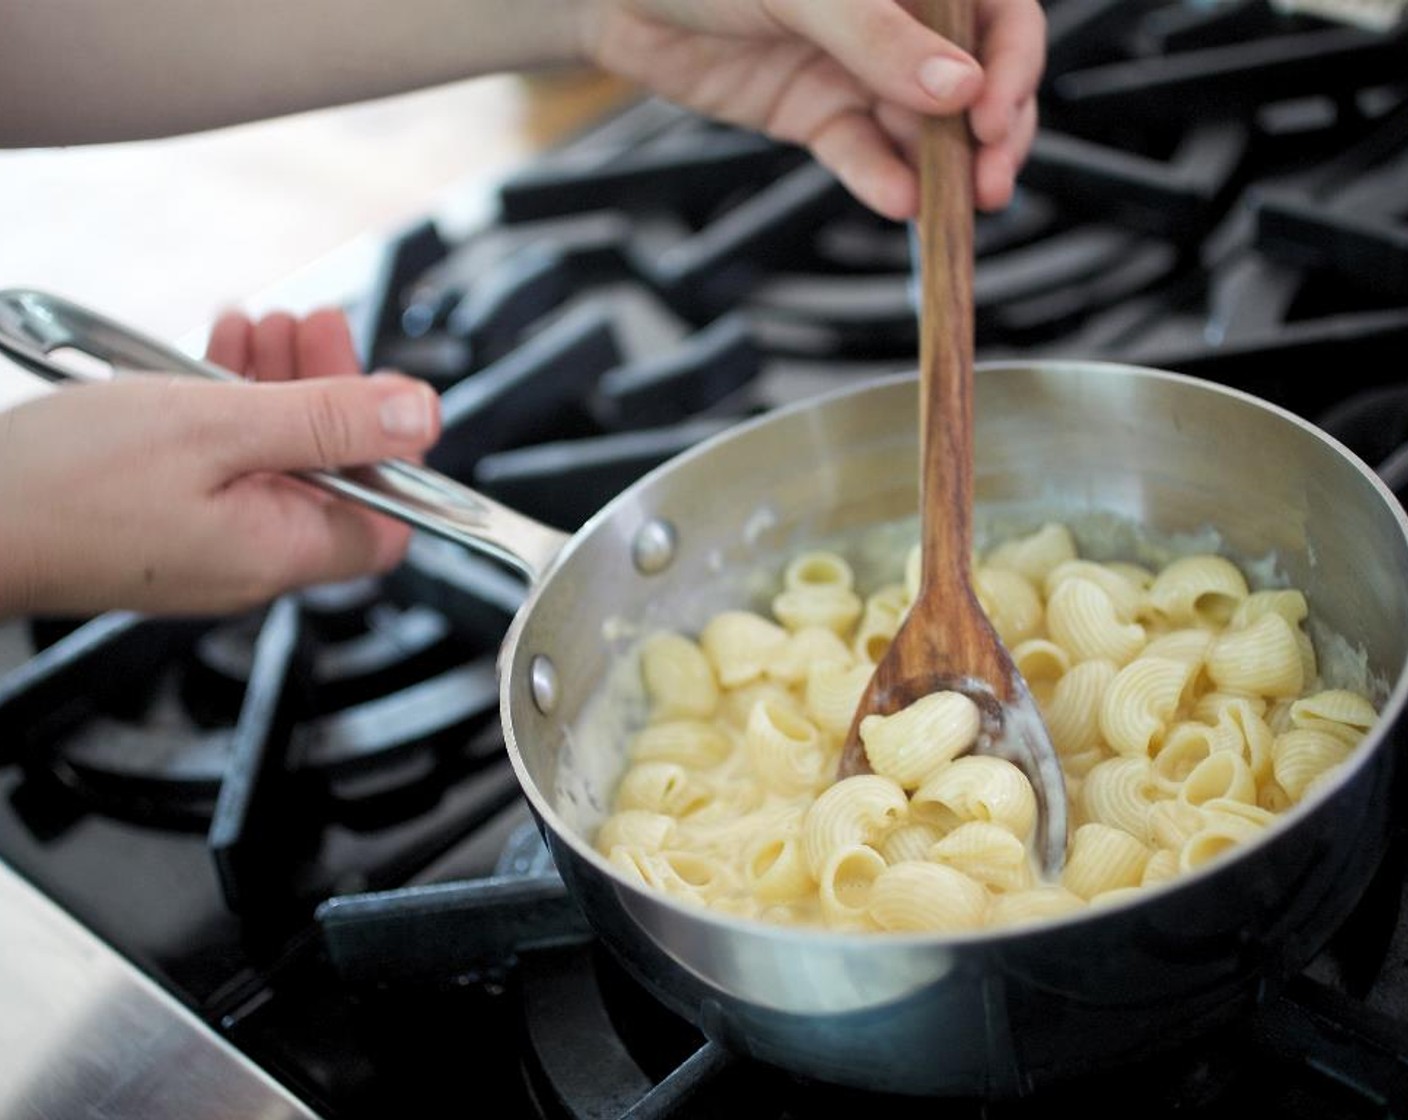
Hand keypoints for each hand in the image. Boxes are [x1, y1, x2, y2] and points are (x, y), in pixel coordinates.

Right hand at [0, 309, 439, 618]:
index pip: (389, 518)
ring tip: (266, 323)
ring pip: (276, 458)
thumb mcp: (218, 426)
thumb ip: (328, 420)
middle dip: (333, 393)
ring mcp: (210, 542)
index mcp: (283, 549)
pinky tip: (219, 349)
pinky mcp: (169, 521)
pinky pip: (224, 462)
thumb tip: (420, 413)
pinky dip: (230, 404)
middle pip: (333, 473)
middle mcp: (255, 556)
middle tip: (316, 324)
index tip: (384, 388)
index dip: (398, 452)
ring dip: (280, 385)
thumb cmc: (66, 482)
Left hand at [579, 0, 1043, 219]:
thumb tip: (960, 89)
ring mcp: (858, 69)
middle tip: (991, 186)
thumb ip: (878, 38)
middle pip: (973, 82)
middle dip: (989, 137)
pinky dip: (880, 180)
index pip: (996, 17)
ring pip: (922, 128)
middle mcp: (896, 19)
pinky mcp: (817, 114)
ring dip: (943, 171)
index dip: (1013, 66)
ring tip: (950, 210)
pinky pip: (861, 154)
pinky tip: (897, 202)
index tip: (994, 117)